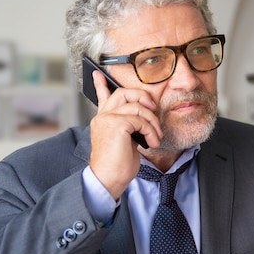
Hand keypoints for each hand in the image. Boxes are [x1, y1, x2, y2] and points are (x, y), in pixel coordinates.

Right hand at [88, 70, 162, 198]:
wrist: (108, 180)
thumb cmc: (117, 166)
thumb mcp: (125, 142)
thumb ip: (129, 127)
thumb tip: (142, 120)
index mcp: (103, 120)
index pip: (101, 96)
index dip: (101, 84)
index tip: (97, 74)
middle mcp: (102, 116)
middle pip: (124, 92)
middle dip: (143, 97)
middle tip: (153, 109)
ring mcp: (108, 119)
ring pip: (137, 106)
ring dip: (152, 121)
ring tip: (155, 136)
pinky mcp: (116, 124)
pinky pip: (141, 119)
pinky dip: (151, 130)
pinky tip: (152, 141)